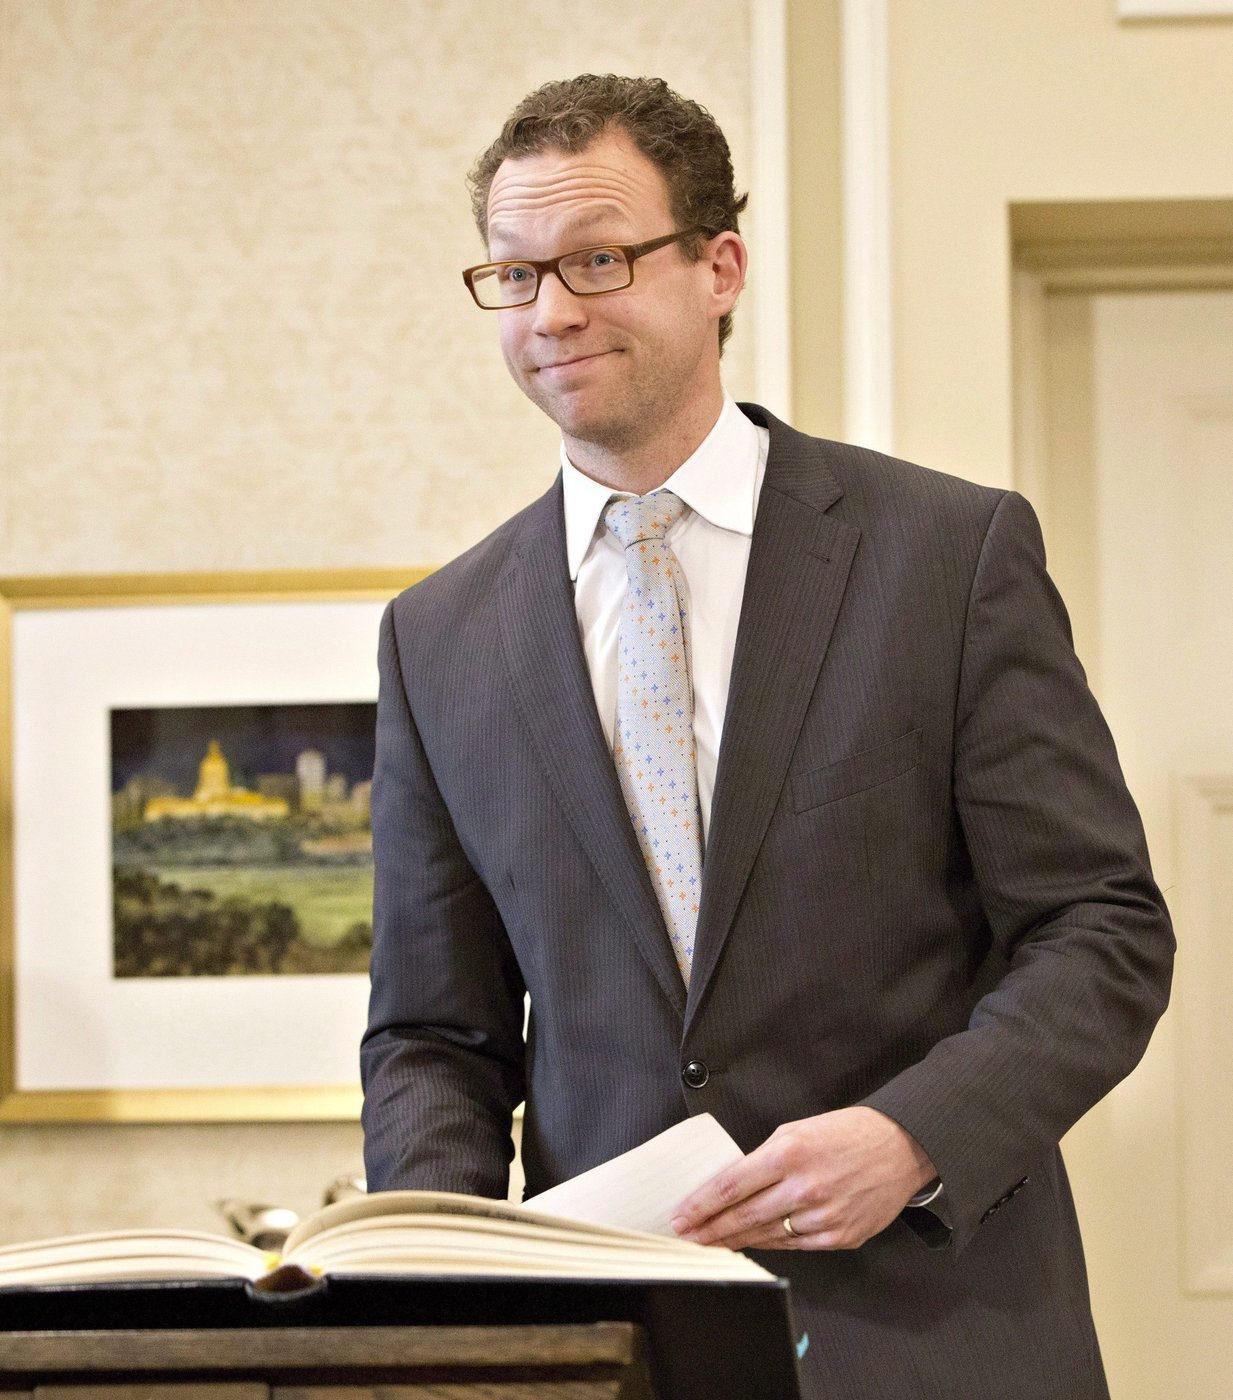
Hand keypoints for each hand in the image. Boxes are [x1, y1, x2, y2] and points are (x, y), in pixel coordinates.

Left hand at [670, 1107, 935, 1250]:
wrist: (901, 1147)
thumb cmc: (847, 1133)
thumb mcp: (798, 1130)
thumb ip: (765, 1159)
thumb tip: (733, 1187)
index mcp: (788, 1152)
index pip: (730, 1185)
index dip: (701, 1205)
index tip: (680, 1216)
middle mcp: (804, 1187)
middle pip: (742, 1217)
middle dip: (708, 1230)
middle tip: (684, 1238)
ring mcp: (823, 1217)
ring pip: (766, 1236)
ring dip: (734, 1241)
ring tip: (710, 1244)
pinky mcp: (839, 1237)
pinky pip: (794, 1244)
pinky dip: (771, 1244)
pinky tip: (751, 1244)